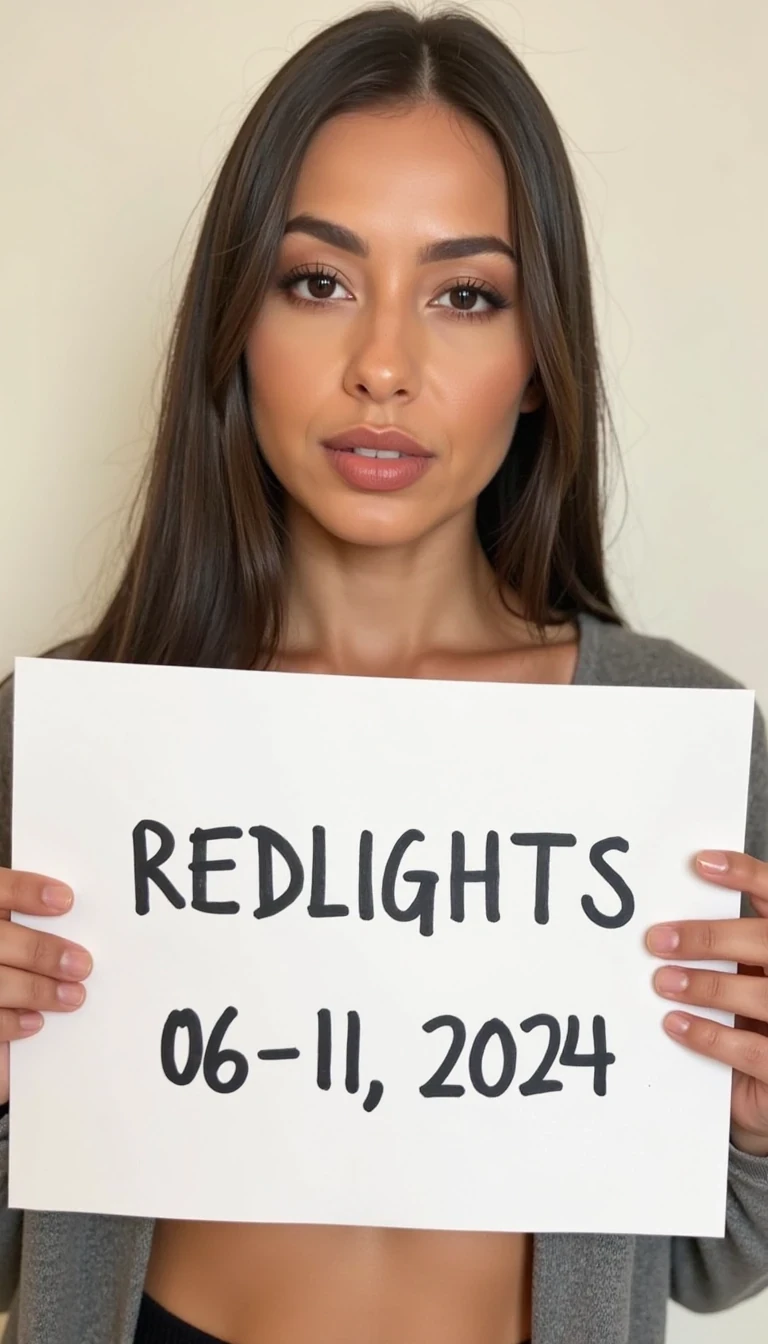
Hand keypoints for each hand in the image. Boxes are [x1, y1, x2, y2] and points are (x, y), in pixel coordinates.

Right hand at [0, 868, 92, 1105]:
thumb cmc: (7, 952)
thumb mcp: (9, 926)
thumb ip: (24, 917)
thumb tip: (70, 909)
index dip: (27, 890)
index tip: (66, 900)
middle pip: (0, 940)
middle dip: (42, 952)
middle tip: (82, 965)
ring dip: (37, 991)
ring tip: (74, 997)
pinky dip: (11, 1022)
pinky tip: (37, 1021)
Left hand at [647, 851, 767, 1156]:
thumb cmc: (760, 1019)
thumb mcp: (753, 971)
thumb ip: (733, 945)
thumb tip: (670, 921)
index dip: (745, 875)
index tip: (700, 862)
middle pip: (766, 942)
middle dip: (710, 939)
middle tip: (657, 940)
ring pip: (762, 996)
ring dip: (706, 987)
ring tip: (662, 983)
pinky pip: (754, 1050)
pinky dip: (710, 1036)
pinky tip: (676, 1025)